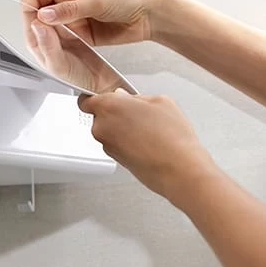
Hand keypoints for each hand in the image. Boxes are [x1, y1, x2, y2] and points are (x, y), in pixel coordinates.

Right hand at [21, 0, 162, 46]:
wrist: (149, 14)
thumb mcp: (95, 1)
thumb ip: (68, 10)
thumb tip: (44, 15)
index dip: (31, 11)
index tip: (34, 25)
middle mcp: (67, 1)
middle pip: (39, 15)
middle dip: (37, 27)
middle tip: (42, 39)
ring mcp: (74, 18)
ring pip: (50, 30)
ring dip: (48, 38)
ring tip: (51, 46)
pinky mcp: (82, 34)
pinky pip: (64, 41)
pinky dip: (60, 46)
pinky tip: (61, 51)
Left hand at [78, 91, 216, 201]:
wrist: (178, 170)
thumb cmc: (171, 137)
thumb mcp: (160, 101)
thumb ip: (136, 96)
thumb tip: (125, 97)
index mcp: (108, 106)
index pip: (86, 100)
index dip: (99, 98)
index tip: (110, 98)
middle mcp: (101, 127)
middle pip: (100, 115)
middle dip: (116, 113)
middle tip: (139, 114)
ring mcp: (107, 145)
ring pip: (110, 131)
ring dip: (123, 129)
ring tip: (148, 130)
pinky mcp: (115, 160)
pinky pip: (117, 144)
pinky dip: (127, 143)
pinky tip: (147, 143)